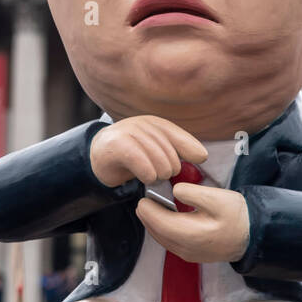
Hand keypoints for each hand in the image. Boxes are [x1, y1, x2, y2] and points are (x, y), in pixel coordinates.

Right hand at [90, 116, 207, 188]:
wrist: (99, 157)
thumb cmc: (131, 155)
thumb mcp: (156, 149)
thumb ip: (178, 149)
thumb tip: (203, 155)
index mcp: (154, 123)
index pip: (178, 135)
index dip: (190, 148)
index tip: (200, 159)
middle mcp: (142, 124)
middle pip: (170, 152)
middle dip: (169, 168)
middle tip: (161, 175)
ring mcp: (128, 132)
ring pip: (158, 160)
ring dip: (158, 174)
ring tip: (152, 177)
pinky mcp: (116, 145)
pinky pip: (142, 163)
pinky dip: (148, 174)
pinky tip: (147, 178)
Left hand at [136, 184, 249, 263]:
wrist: (253, 236)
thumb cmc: (237, 215)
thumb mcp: (217, 198)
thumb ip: (192, 193)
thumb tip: (174, 191)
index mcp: (190, 235)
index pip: (159, 223)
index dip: (148, 209)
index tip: (143, 196)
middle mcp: (185, 249)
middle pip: (157, 232)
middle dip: (148, 216)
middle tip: (144, 199)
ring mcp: (188, 254)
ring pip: (161, 239)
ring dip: (154, 223)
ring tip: (151, 206)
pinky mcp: (191, 255)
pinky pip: (169, 242)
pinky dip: (162, 230)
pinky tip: (165, 218)